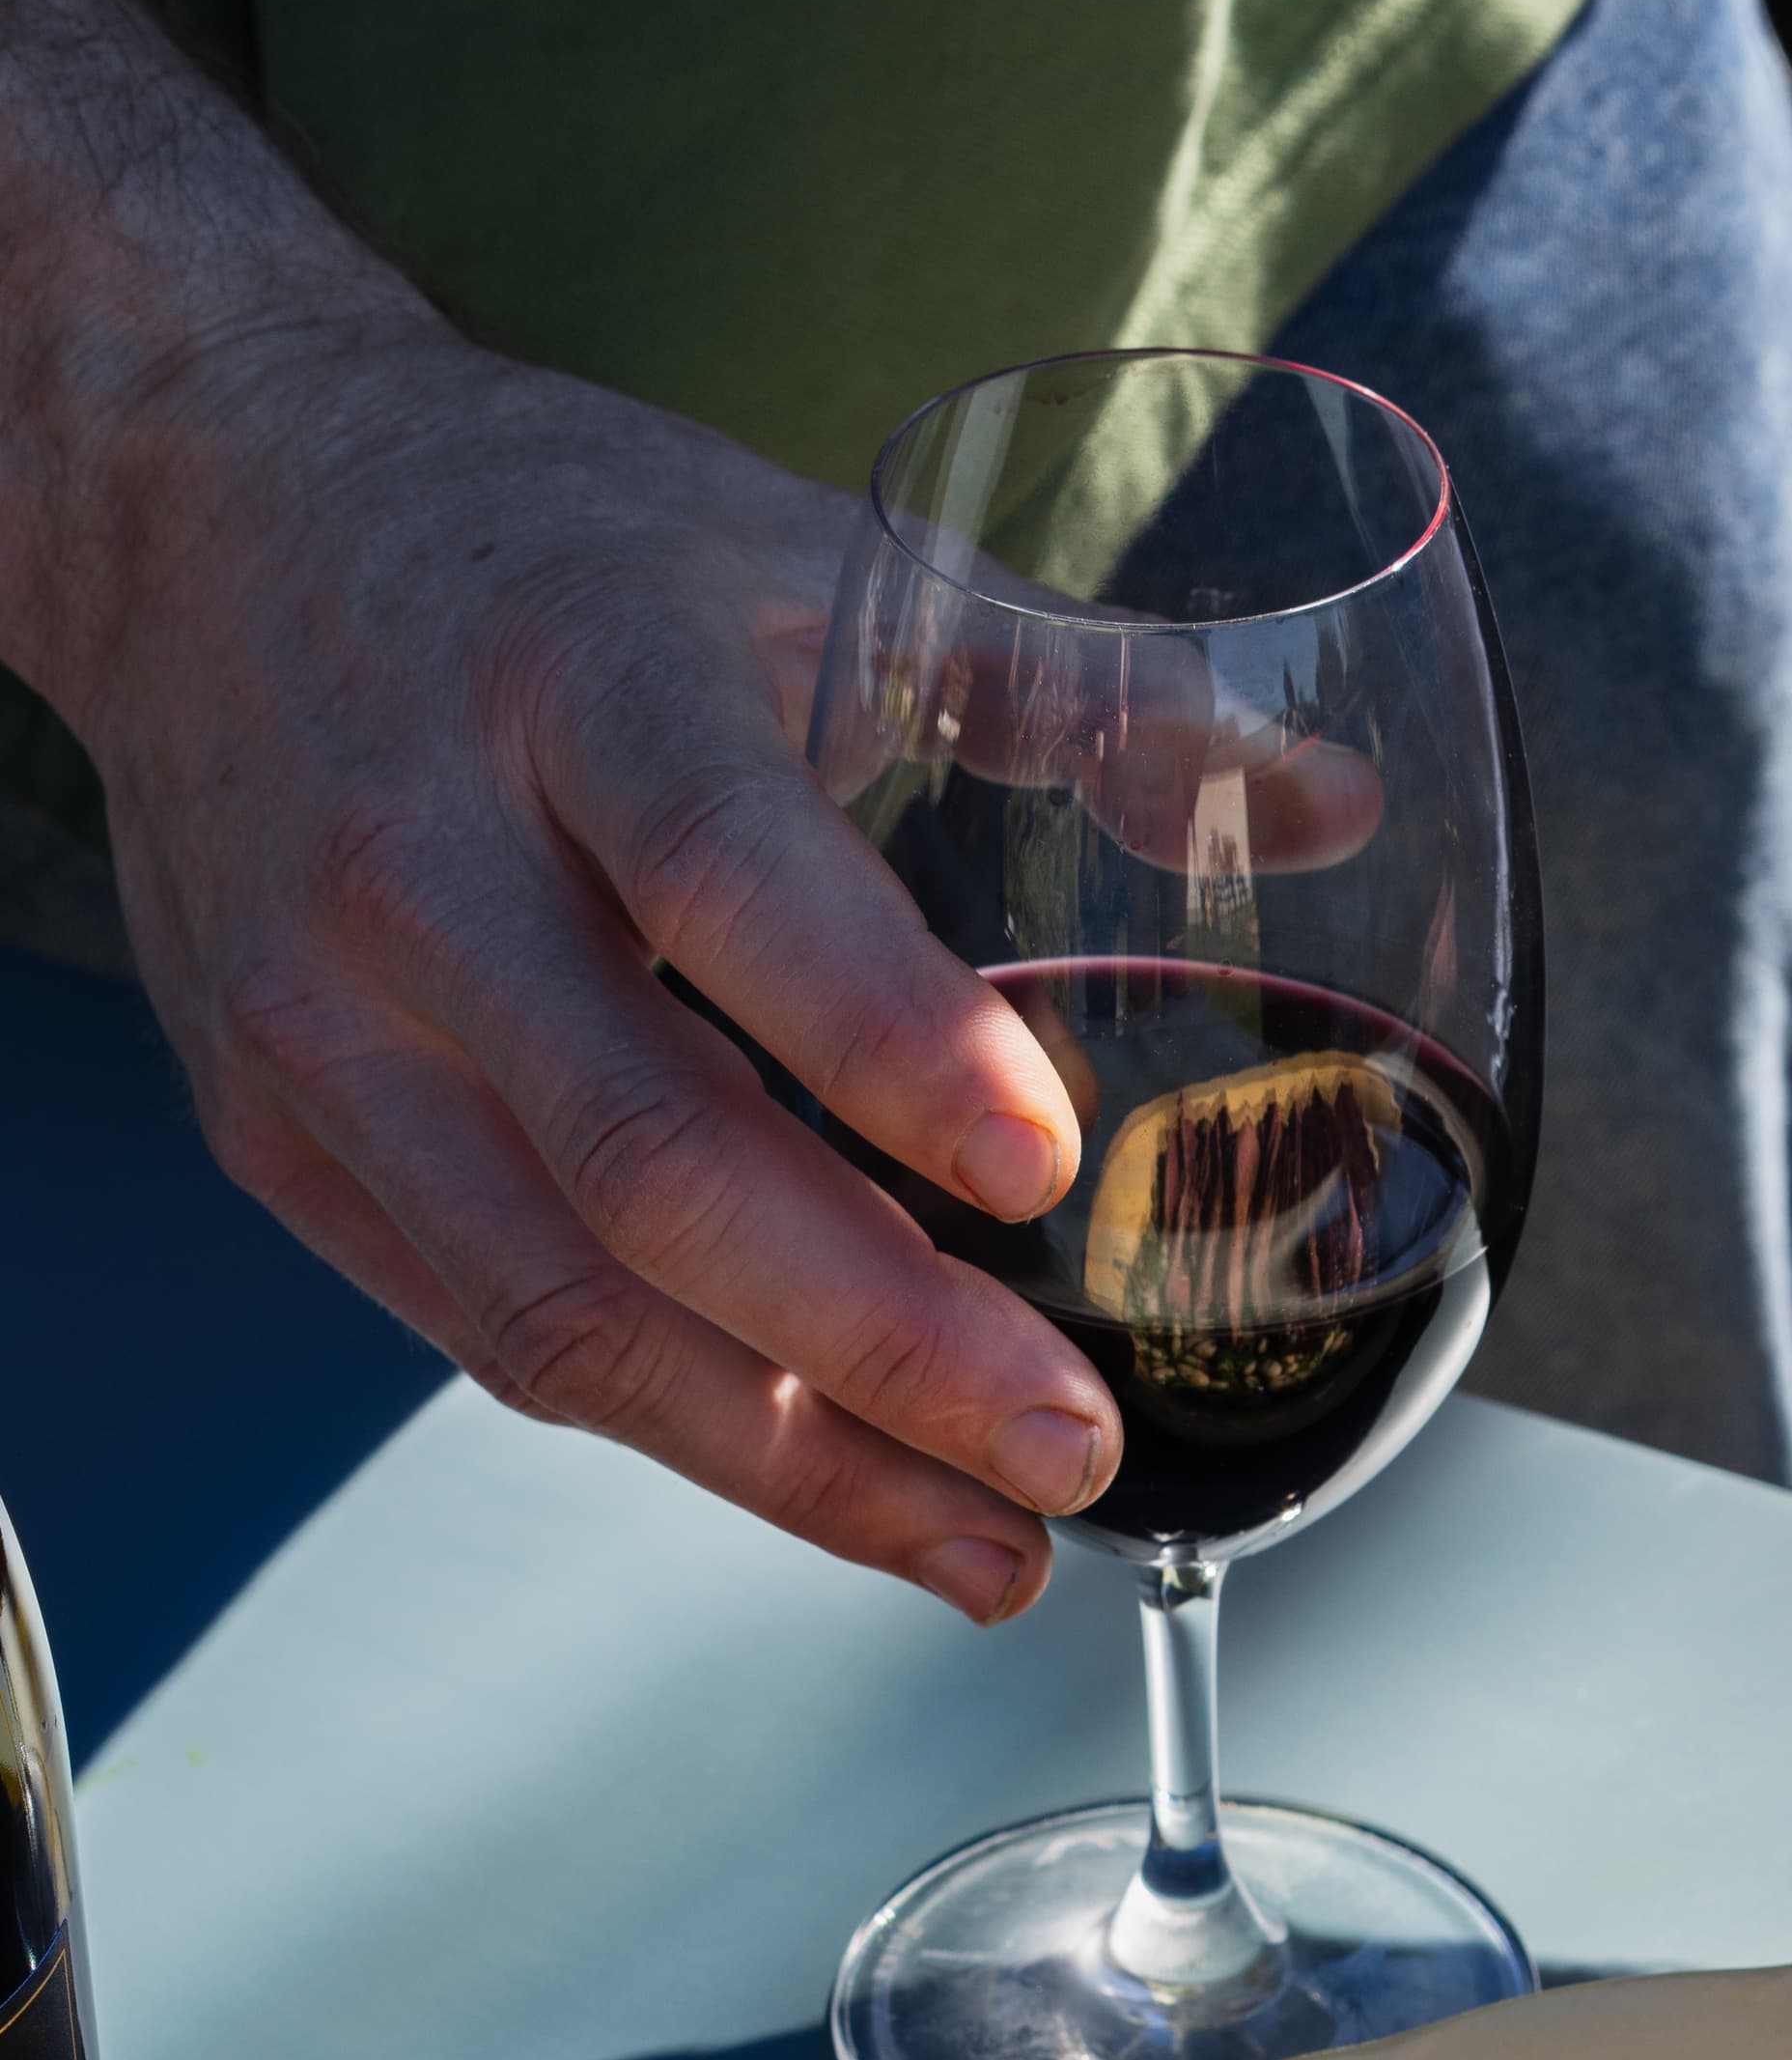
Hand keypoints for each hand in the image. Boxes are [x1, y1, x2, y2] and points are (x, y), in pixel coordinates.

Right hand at [53, 300, 1133, 1615]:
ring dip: (791, 1461)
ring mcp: (326, 1020)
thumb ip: (1066, 687)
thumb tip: (1324, 803)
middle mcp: (422, 861)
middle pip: (648, 1157)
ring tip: (988, 1549)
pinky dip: (676, 1430)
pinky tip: (833, 1485)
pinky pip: (490, 1329)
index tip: (1045, 1170)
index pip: (726, 878)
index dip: (888, 1042)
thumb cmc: (542, 545)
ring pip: (559, 1303)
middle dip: (881, 1343)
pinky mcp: (281, 1133)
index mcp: (581, 680)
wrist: (198, 510)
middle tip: (1070, 1446)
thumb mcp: (796, 546)